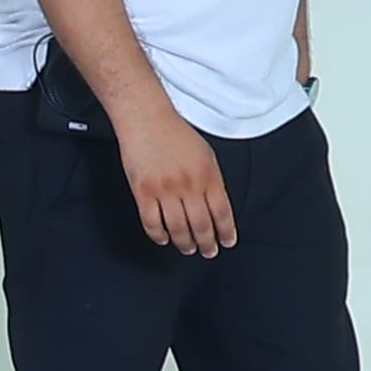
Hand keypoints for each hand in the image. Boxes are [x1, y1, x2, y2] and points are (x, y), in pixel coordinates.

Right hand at [110, 102, 239, 258]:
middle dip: (207, 244)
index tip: (227, 241)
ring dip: (185, 243)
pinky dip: (159, 236)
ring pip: (178, 229)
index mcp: (207, 175)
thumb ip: (212, 181)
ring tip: (188, 248)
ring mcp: (164, 190)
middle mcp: (188, 184)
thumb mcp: (205, 155)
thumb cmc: (174, 133)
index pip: (222, 212)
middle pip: (202, 225)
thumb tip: (216, 209)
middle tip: (208, 251)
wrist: (146, 118)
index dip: (226, 232)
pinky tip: (163, 238)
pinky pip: (152, 223)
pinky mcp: (143, 192)